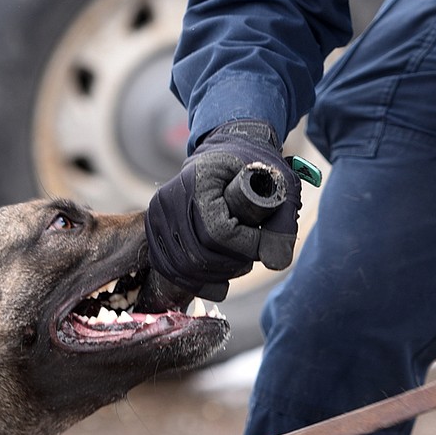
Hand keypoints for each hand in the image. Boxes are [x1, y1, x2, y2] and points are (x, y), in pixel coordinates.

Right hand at [145, 121, 301, 299]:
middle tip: (249, 258)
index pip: (218, 233)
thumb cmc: (254, 169)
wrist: (226, 153)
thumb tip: (275, 264)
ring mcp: (157, 214)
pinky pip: (167, 267)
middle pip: (197, 255)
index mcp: (199, 180)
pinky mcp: (154, 228)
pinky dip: (193, 280)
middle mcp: (170, 197)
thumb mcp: (279, 188)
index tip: (261, 240)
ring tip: (235, 264)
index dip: (245, 247)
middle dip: (230, 266)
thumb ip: (282, 225)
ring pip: (182, 267)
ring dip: (213, 275)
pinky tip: (216, 281)